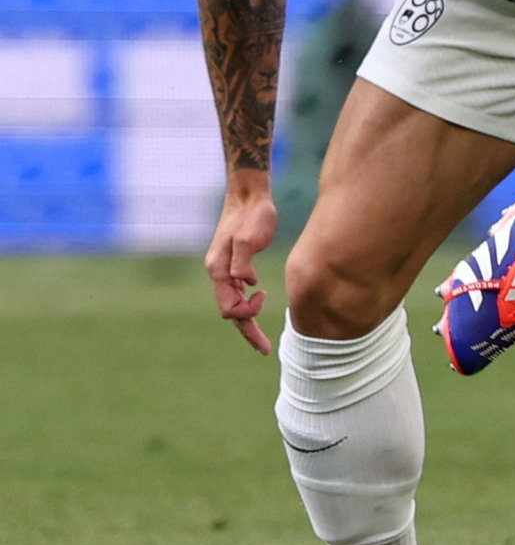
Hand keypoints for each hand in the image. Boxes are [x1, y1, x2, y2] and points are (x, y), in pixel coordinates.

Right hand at [205, 181, 278, 354]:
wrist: (250, 194)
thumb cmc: (253, 215)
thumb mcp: (250, 238)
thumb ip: (244, 261)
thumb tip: (245, 283)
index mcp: (219, 269)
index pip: (229, 307)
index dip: (247, 315)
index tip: (265, 299)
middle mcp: (219, 272)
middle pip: (230, 311)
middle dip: (247, 331)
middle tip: (265, 350)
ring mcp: (225, 268)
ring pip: (232, 302)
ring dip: (247, 317)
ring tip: (262, 337)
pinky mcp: (235, 263)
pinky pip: (237, 291)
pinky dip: (246, 302)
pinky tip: (258, 302)